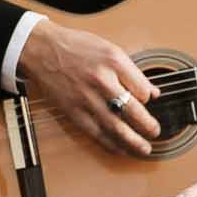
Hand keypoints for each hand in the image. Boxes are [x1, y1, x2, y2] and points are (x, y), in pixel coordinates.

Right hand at [19, 19, 160, 158]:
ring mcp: (86, 98)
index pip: (142, 89)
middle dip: (148, 126)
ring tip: (145, 149)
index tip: (146, 100)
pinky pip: (96, 133)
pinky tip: (121, 149)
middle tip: (155, 132)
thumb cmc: (76, 47)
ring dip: (133, 142)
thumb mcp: (109, 49)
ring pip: (116, 127)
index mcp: (114, 61)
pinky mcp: (73, 111)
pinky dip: (111, 144)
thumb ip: (132, 71)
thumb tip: (153, 92)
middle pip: (133, 110)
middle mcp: (101, 80)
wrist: (40, 49)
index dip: (148, 97)